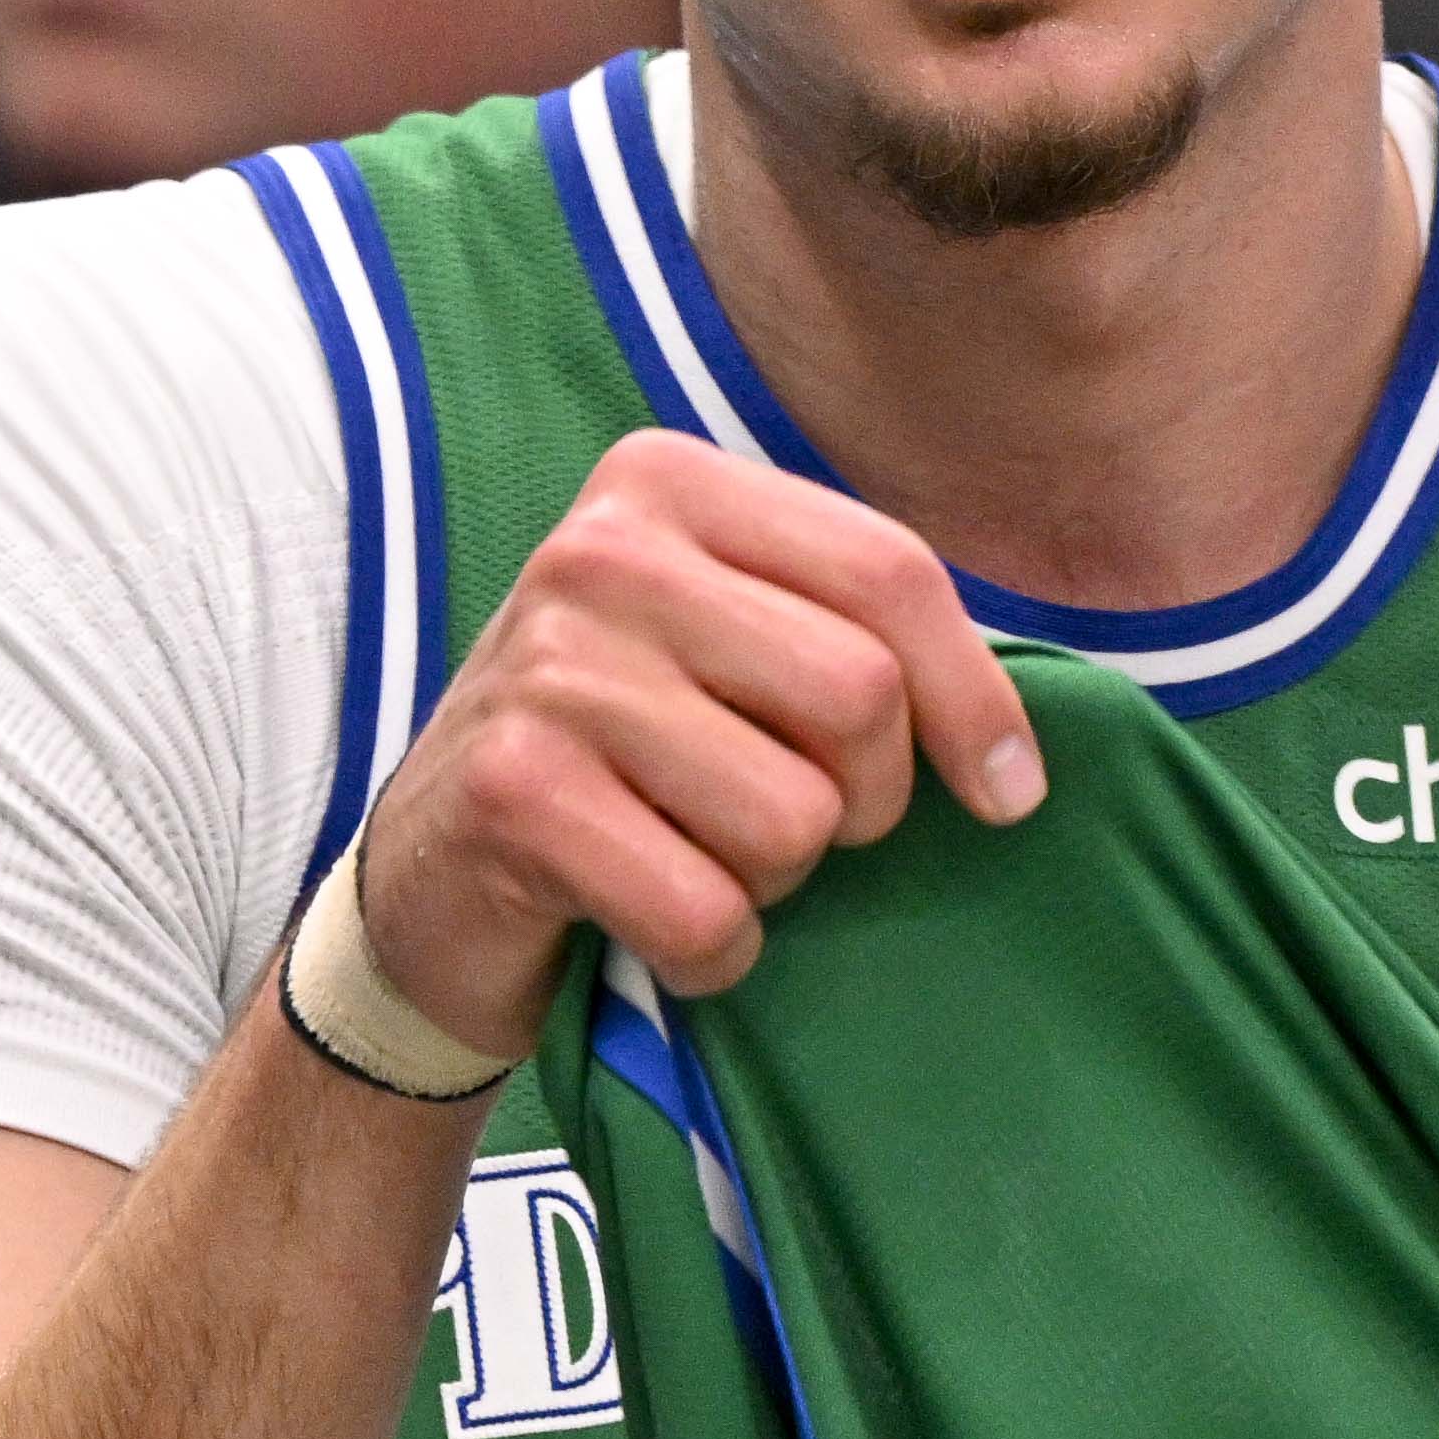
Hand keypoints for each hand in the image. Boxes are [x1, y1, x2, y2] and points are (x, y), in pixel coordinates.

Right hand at [348, 427, 1036, 1036]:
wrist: (428, 880)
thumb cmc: (619, 759)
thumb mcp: (723, 646)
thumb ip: (845, 636)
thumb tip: (1011, 753)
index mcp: (668, 485)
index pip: (889, 572)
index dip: (976, 698)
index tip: (1005, 794)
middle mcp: (599, 552)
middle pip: (857, 694)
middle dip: (863, 800)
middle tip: (800, 827)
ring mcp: (545, 668)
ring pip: (790, 816)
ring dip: (772, 880)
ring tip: (697, 858)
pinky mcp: (512, 793)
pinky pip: (705, 909)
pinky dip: (710, 953)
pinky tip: (649, 921)